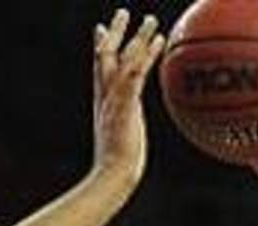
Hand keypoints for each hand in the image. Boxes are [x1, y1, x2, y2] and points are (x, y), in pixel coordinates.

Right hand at [92, 9, 164, 183]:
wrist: (112, 177)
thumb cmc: (116, 171)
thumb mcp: (120, 146)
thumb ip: (124, 133)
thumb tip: (126, 145)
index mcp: (103, 105)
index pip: (100, 70)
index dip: (101, 49)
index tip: (101, 30)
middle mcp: (106, 98)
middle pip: (106, 57)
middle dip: (114, 34)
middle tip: (122, 12)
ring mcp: (114, 101)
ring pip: (124, 61)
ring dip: (138, 39)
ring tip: (152, 20)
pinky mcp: (125, 106)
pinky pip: (136, 75)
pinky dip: (145, 57)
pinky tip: (156, 41)